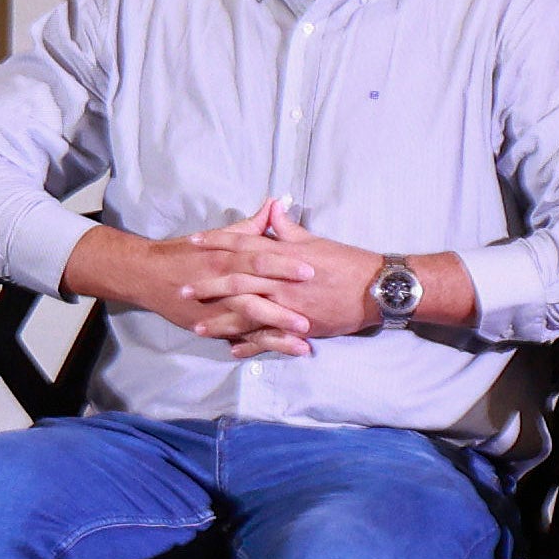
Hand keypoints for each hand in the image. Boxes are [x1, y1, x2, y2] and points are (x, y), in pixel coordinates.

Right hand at [75, 224, 315, 357]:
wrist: (147, 275)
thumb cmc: (185, 253)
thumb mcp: (217, 236)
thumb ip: (249, 226)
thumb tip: (275, 204)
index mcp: (225, 256)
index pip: (259, 258)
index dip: (285, 264)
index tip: (311, 268)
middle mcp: (221, 282)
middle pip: (257, 290)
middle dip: (286, 299)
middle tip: (314, 305)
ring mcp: (216, 307)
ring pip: (250, 318)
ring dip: (278, 327)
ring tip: (306, 336)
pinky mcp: (212, 325)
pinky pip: (240, 336)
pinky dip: (261, 345)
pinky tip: (284, 350)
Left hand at [195, 202, 394, 344]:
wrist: (375, 288)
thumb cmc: (346, 262)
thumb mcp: (314, 241)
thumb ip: (287, 228)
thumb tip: (272, 207)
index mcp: (283, 256)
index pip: (243, 245)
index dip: (217, 242)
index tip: (193, 241)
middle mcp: (281, 281)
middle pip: (237, 281)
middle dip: (208, 286)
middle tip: (182, 289)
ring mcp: (289, 307)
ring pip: (248, 314)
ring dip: (222, 322)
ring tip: (198, 328)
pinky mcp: (300, 328)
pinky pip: (269, 339)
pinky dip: (250, 346)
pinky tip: (232, 351)